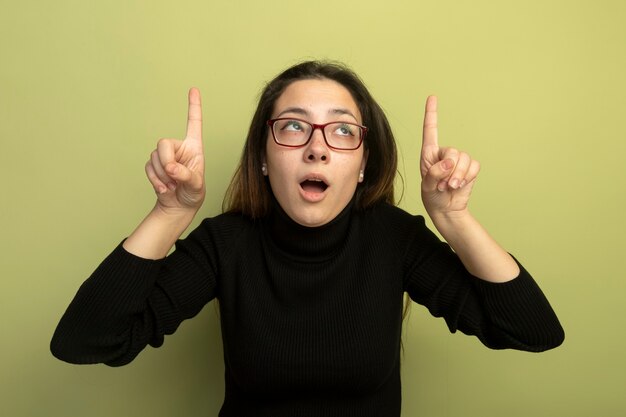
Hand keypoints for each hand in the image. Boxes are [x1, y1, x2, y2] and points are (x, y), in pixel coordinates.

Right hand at [145, 88, 205, 212]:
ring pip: (154, 156)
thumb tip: (171, 168)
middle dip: (165, 161)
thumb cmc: (193, 194)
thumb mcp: (196, 186)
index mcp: (194, 147)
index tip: (193, 89)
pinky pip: (148, 167)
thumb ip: (186, 175)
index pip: (194, 123)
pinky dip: (155, 179)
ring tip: (173, 186)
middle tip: (172, 177)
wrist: (179, 207)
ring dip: (161, 175)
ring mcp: (166, 156)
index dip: (193, 107)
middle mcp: (179, 148)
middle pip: (163, 143)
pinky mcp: (155, 164)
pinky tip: (164, 188)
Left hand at [420, 96, 479, 215]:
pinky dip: (468, 177)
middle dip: (449, 171)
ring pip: (464, 159)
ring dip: (458, 176)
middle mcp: (444, 153)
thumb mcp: (427, 186)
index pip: (430, 130)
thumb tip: (449, 162)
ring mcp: (458, 160)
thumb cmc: (432, 196)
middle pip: (453, 152)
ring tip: (450, 187)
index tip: (432, 97)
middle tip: (443, 185)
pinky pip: (474, 167)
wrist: (446, 208)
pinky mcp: (470, 167)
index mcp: (429, 153)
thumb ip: (435, 173)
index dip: (431, 113)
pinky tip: (460, 185)